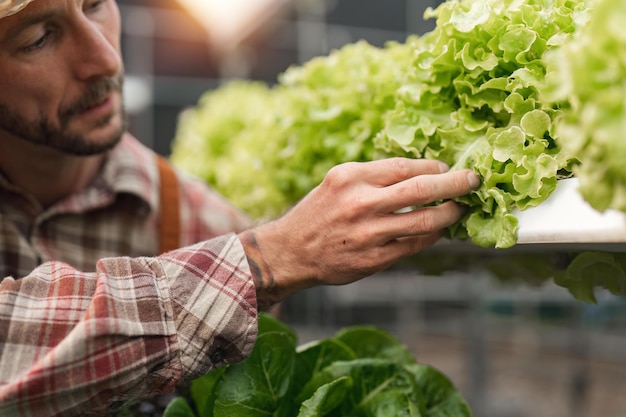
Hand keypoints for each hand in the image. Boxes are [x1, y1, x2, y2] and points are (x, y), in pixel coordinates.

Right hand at [239, 157, 479, 308]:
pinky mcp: (375, 259)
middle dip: (456, 183)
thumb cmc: (318, 212)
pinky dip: (433, 235)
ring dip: (450, 213)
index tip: (447, 169)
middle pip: (423, 189)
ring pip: (426, 221)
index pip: (406, 166)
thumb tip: (421, 172)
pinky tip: (438, 230)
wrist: (292, 251)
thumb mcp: (338, 181)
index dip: (434, 167)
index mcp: (351, 177)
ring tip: (460, 209)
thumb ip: (375, 176)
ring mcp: (369, 234)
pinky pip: (415, 245)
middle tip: (473, 180)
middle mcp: (361, 203)